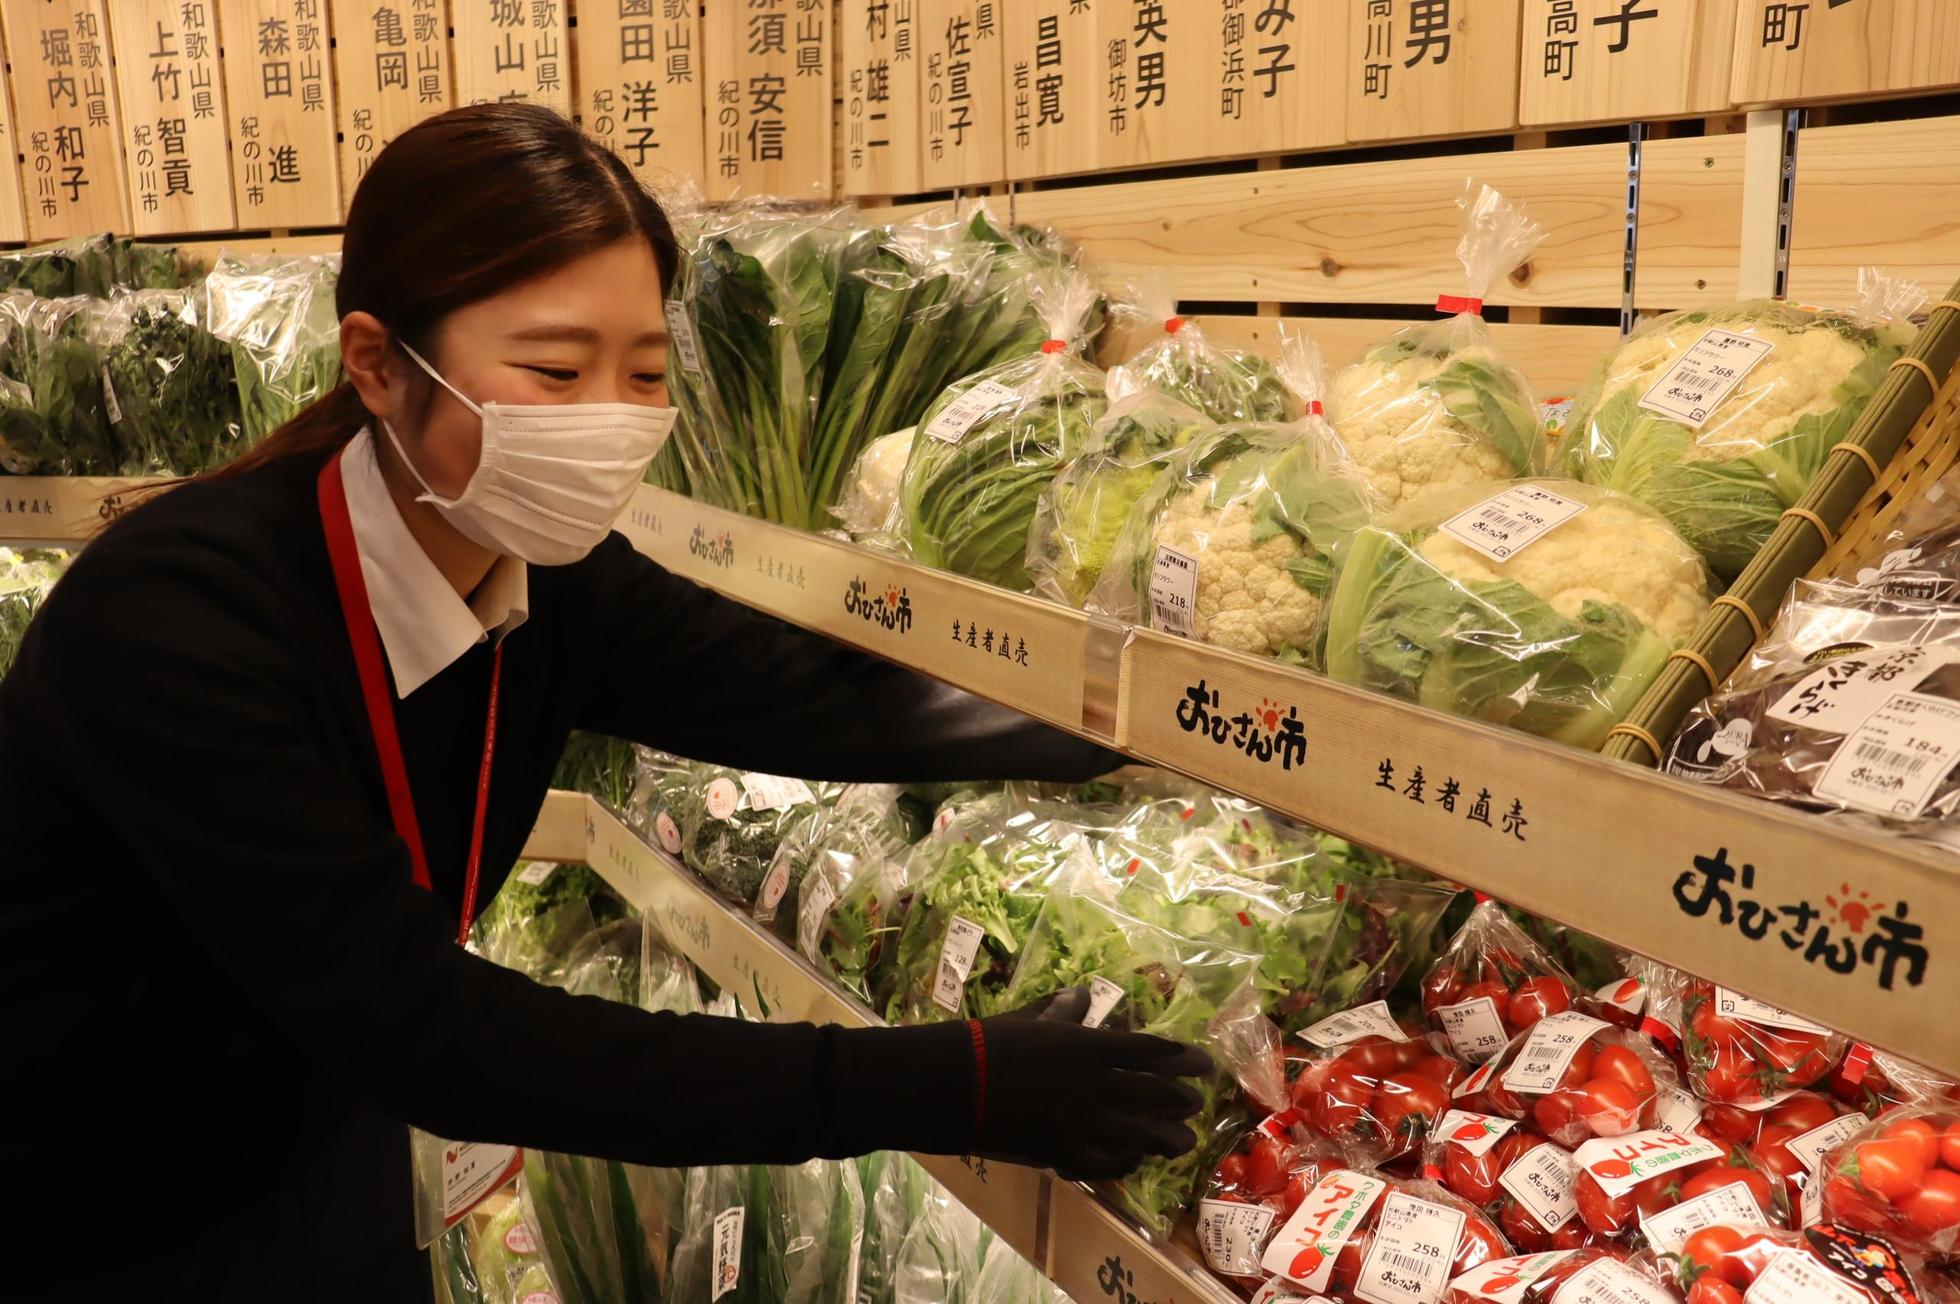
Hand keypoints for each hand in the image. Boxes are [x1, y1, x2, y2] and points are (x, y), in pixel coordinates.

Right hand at [971, 988, 1212, 1180]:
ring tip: (1184, 1144)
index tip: (1202, 1062)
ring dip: (1165, 1138)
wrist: (957, 1086)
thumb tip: (1083, 993)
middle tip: (1197, 1103)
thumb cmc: (991, 1044)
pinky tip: (1133, 1163)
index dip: (1179, 1058)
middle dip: (1179, 1099)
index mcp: (1088, 1047)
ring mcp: (1080, 1122)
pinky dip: (1122, 1163)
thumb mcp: (1029, 1019)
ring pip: (1137, 1134)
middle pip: (1150, 1094)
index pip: (1147, 1051)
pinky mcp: (1062, 1152)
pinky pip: (1104, 1163)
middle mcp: (1094, 1085)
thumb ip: (1062, 1010)